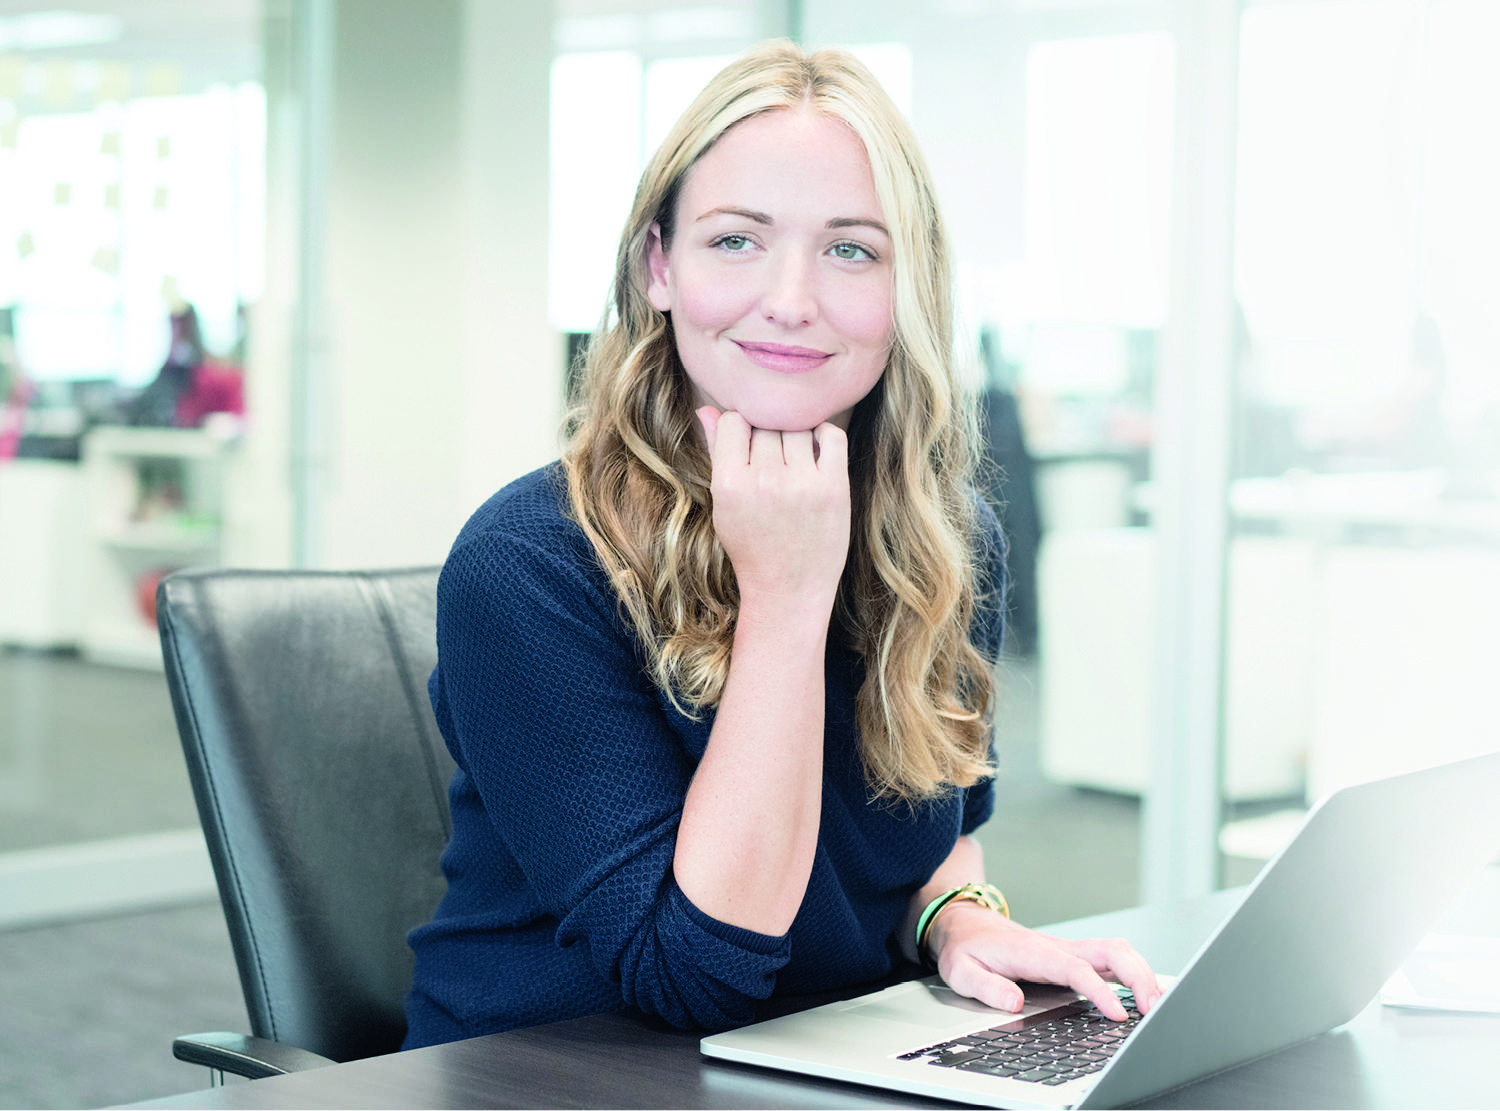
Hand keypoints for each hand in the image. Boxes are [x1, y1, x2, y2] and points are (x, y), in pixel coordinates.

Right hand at [698, 407, 850, 611]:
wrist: (788, 591)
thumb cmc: (752, 547)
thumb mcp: (723, 505)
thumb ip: (716, 454)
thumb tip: (706, 409)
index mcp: (729, 485)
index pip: (733, 421)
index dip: (739, 427)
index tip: (746, 445)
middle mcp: (765, 481)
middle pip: (766, 423)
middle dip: (767, 434)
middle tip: (773, 458)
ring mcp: (802, 484)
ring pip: (797, 427)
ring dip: (795, 435)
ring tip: (792, 458)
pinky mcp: (834, 489)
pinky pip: (832, 436)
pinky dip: (824, 434)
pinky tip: (815, 450)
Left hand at [927, 901, 1163, 1020]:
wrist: (964, 923)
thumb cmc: (965, 948)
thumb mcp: (961, 970)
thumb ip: (986, 987)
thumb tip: (1014, 1003)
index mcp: (1034, 952)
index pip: (1076, 970)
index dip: (1100, 991)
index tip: (1118, 1014)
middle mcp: (1057, 947)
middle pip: (1110, 952)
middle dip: (1139, 977)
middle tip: (1156, 1010)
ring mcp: (1068, 949)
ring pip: (1116, 951)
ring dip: (1142, 973)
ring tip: (1159, 1005)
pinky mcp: (1072, 956)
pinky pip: (1110, 959)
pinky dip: (1133, 973)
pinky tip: (1145, 994)